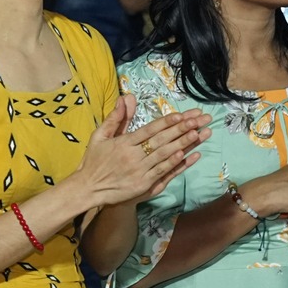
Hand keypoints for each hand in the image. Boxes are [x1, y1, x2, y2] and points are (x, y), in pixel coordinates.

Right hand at [70, 99, 210, 206]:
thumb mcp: (99, 136)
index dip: (167, 122)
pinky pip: (163, 172)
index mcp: (123, 143)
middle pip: (161, 140)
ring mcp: (139, 171)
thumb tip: (125, 98)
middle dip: (182, 129)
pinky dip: (176, 164)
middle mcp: (133, 156)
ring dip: (184, 144)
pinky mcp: (143, 184)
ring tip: (199, 134)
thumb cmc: (94, 161)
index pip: (149, 130)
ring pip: (165, 155)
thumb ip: (115, 118)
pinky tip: (188, 155)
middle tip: (198, 120)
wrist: (88, 189)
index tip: (182, 115)